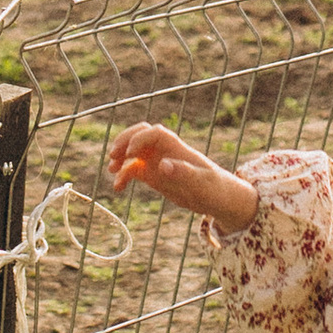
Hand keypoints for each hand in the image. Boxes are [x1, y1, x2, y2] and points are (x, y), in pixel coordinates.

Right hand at [106, 125, 261, 228]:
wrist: (220, 200)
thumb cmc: (217, 188)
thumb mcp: (203, 183)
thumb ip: (184, 173)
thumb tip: (163, 165)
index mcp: (177, 147)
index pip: (154, 132)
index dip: (140, 138)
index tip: (131, 154)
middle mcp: (164, 151)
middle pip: (139, 135)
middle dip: (124, 141)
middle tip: (113, 156)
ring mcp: (156, 162)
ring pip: (132, 152)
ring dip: (119, 157)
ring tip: (111, 170)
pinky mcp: (152, 176)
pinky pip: (132, 171)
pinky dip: (122, 176)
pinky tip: (117, 188)